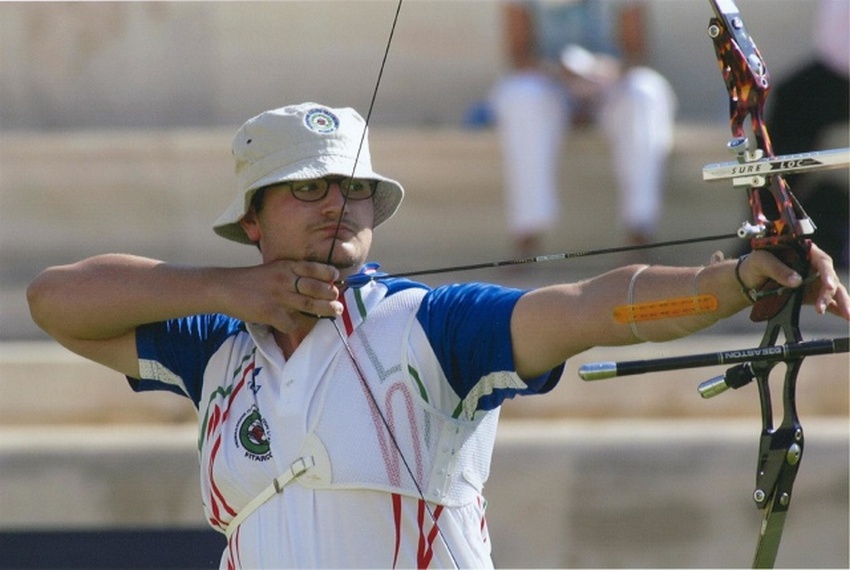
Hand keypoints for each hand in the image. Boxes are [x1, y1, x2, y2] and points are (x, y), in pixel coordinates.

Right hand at [224, 260, 342, 331]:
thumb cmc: (249, 280)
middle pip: (316, 287)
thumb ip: (290, 274)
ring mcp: (278, 296)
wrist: (224, 287)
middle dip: (331, 293)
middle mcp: (284, 279)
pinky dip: (296, 326)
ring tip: (336, 311)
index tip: (337, 277)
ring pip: (309, 305)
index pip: (312, 267)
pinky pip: (291, 323)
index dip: (327, 272)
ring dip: (325, 309)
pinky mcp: (270, 313)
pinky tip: (297, 326)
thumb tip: (313, 282)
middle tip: (338, 299)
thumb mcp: (272, 269)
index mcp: (285, 267)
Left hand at [739, 245, 849, 319]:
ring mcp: (814, 281)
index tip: (828, 286)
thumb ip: (777, 268)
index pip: (822, 261)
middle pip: (829, 278)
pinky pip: (829, 302)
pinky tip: (848, 317)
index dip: (827, 273)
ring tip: (848, 316)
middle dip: (832, 293)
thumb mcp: (761, 261)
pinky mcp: (812, 294)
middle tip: (822, 306)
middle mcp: (813, 266)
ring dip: (841, 303)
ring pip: (833, 291)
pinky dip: (839, 309)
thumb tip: (796, 280)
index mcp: (804, 252)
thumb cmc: (756, 264)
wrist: (749, 279)